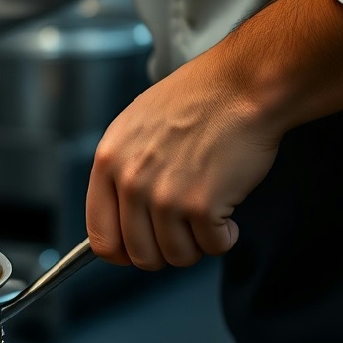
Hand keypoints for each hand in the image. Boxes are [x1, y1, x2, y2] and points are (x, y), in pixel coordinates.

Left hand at [86, 48, 281, 269]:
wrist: (242, 85)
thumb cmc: (197, 99)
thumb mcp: (136, 126)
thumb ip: (122, 171)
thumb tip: (122, 216)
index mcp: (108, 161)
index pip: (100, 236)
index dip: (122, 253)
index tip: (138, 250)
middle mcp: (131, 182)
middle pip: (140, 255)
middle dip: (166, 249)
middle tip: (184, 229)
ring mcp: (165, 197)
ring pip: (177, 257)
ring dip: (198, 244)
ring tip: (209, 214)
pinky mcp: (202, 206)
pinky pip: (213, 247)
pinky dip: (226, 237)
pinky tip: (229, 212)